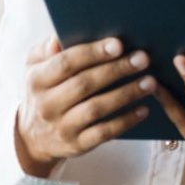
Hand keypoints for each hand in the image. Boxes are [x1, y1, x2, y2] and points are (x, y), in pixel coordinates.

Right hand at [16, 36, 154, 176]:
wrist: (34, 138)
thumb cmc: (43, 90)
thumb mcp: (35, 67)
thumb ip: (45, 50)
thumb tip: (57, 40)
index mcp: (37, 80)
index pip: (66, 63)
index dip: (93, 53)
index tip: (119, 44)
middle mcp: (47, 105)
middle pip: (85, 84)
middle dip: (117, 69)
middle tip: (143, 58)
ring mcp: (62, 127)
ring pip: (96, 109)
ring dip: (126, 94)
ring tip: (150, 82)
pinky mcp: (77, 144)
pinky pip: (103, 133)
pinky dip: (125, 121)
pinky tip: (143, 109)